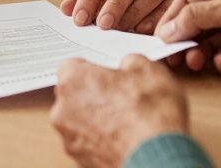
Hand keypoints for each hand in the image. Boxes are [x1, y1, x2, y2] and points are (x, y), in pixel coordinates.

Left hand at [50, 56, 188, 167]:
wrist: (158, 158)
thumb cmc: (150, 116)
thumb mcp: (149, 70)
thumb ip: (130, 62)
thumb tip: (129, 66)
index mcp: (73, 81)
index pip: (72, 67)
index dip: (92, 70)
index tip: (107, 75)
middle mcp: (62, 110)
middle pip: (73, 95)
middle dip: (93, 95)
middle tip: (121, 98)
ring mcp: (69, 138)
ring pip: (79, 122)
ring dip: (97, 119)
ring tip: (126, 122)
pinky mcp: (80, 160)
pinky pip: (87, 144)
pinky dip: (101, 140)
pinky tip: (124, 139)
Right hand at [155, 0, 220, 75]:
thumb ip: (199, 16)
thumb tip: (169, 28)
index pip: (188, 0)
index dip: (172, 19)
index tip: (158, 38)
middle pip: (197, 23)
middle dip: (184, 40)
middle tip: (172, 58)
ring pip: (210, 43)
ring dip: (201, 53)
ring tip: (196, 63)